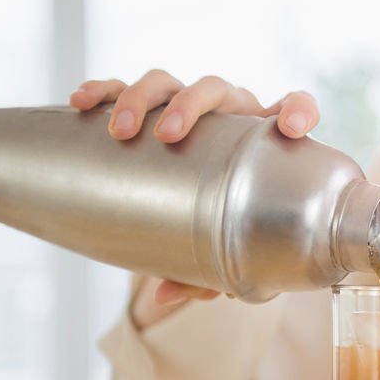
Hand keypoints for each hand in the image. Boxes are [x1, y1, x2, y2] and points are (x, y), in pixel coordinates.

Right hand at [68, 69, 320, 324]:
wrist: (212, 211)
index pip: (295, 108)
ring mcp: (187, 109)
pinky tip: (81, 104)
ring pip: (166, 83)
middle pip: (215, 89)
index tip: (291, 129)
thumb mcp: (227, 255)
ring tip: (120, 130)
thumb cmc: (229, 229)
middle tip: (168, 134)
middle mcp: (228, 115)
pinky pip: (122, 89)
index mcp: (263, 140)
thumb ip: (207, 276)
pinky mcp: (149, 109)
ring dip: (142, 98)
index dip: (298, 111)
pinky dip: (103, 91)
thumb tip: (164, 295)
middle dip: (190, 105)